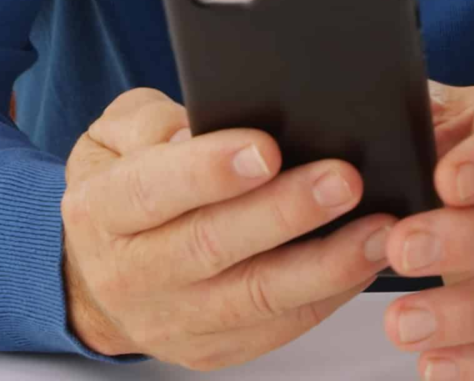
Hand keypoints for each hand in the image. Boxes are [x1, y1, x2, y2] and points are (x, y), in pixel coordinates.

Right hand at [60, 87, 395, 368]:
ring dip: (325, 265)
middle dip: (284, 213)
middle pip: (212, 247)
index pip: (152, 191)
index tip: (267, 149)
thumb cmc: (120, 188)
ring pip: (255, 298)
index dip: (209, 172)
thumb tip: (208, 124)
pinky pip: (278, 328)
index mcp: (99, 211)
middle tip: (343, 180)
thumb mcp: (113, 137)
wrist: (96, 278)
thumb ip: (154, 123)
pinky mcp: (212, 350)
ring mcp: (172, 321)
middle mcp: (129, 274)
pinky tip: (364, 261)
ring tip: (378, 230)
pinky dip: (328, 296)